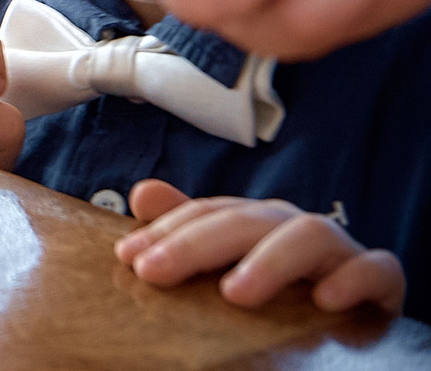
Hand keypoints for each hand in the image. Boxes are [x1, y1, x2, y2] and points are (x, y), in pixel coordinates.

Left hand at [117, 180, 404, 313]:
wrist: (349, 314)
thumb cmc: (279, 286)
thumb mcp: (228, 261)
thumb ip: (188, 231)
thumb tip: (142, 194)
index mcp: (253, 221)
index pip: (205, 215)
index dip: (166, 232)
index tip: (128, 257)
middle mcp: (291, 227)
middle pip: (244, 221)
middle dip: (195, 244)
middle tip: (154, 272)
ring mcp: (338, 249)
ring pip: (308, 235)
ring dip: (269, 262)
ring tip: (234, 293)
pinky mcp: (379, 279)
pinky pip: (376, 269)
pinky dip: (353, 280)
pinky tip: (325, 300)